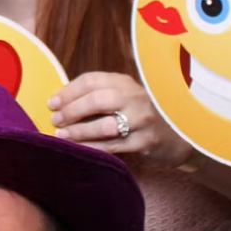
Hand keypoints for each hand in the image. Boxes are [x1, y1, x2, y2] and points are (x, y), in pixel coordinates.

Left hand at [50, 72, 195, 168]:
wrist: (178, 134)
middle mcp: (136, 97)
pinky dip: (93, 148)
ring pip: (105, 125)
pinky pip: (114, 146)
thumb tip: (60, 102)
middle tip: (56, 120)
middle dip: (72, 110)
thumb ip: (98, 95)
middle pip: (98, 100)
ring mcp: (143, 120)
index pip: (92, 80)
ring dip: (80, 131)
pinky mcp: (146, 141)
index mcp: (125, 82)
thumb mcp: (123, 96)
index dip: (68, 91)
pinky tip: (79, 149)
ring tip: (62, 135)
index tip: (52, 103)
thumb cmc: (140, 114)